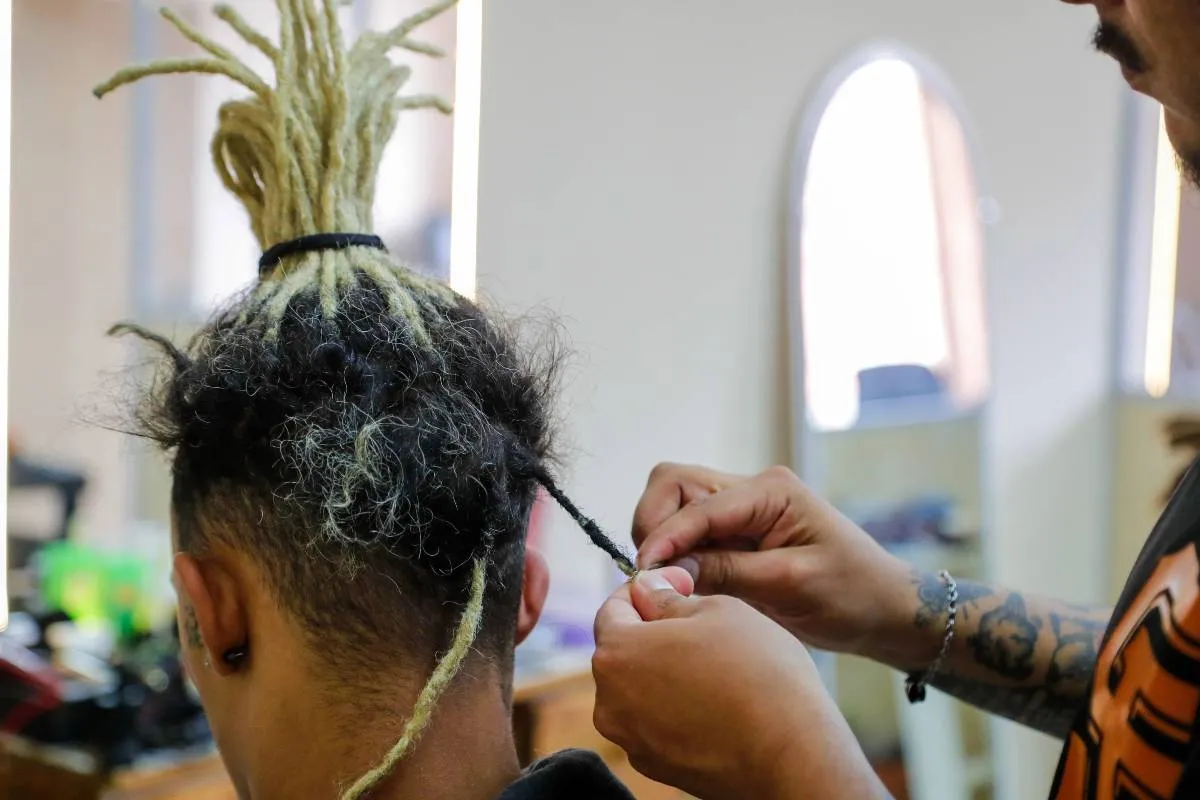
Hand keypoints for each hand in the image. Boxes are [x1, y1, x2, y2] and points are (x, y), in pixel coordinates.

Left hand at [592, 570, 885, 799]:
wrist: (792, 754)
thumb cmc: (758, 672)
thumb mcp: (717, 610)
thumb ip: (668, 598)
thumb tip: (648, 589)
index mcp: (617, 654)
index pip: (614, 608)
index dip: (648, 588)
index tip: (680, 582)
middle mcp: (611, 702)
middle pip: (624, 652)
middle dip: (655, 630)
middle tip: (701, 620)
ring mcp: (633, 740)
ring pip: (641, 690)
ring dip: (667, 670)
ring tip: (714, 664)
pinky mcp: (658, 767)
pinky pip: (659, 723)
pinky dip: (678, 707)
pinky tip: (717, 701)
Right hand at [632, 463, 930, 669]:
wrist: (884, 609)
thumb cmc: (850, 594)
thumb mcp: (788, 585)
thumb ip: (724, 572)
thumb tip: (663, 569)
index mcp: (770, 491)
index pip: (697, 505)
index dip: (664, 536)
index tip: (643, 572)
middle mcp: (751, 489)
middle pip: (674, 485)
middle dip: (653, 523)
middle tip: (654, 572)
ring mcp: (742, 509)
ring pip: (675, 503)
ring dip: (661, 537)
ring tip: (668, 581)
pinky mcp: (737, 533)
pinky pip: (689, 530)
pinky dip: (675, 551)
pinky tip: (680, 582)